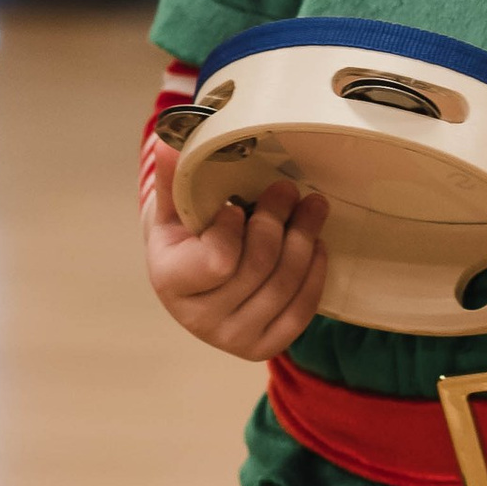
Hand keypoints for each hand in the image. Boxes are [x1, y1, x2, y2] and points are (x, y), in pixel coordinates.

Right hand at [146, 172, 327, 359]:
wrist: (196, 282)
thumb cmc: (186, 238)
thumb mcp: (173, 207)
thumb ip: (173, 176)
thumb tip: (168, 139)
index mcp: (171, 282)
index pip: (218, 260)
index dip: (234, 229)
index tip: (236, 205)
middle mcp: (199, 320)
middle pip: (259, 267)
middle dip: (278, 220)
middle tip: (288, 188)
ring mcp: (233, 338)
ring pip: (285, 285)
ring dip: (305, 239)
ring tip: (313, 206)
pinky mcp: (264, 347)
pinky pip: (301, 312)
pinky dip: (315, 274)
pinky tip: (317, 246)